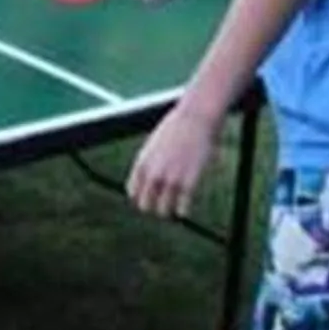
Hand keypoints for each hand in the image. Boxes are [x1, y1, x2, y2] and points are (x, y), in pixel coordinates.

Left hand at [125, 102, 219, 219]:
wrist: (195, 118)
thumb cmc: (178, 127)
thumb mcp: (155, 143)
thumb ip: (151, 162)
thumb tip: (152, 179)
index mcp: (141, 163)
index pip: (133, 193)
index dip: (143, 196)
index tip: (153, 196)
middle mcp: (152, 174)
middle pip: (145, 206)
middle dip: (155, 206)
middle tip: (166, 204)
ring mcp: (169, 180)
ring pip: (163, 212)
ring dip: (170, 210)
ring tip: (177, 206)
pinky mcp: (187, 183)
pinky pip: (182, 209)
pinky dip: (184, 210)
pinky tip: (186, 206)